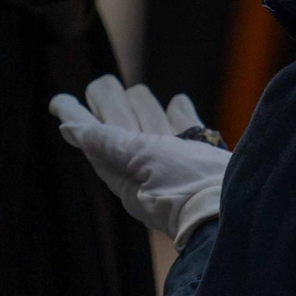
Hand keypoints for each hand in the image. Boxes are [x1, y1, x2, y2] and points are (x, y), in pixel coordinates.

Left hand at [50, 75, 227, 247]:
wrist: (237, 209)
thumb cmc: (188, 187)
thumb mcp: (143, 160)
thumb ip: (108, 141)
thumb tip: (70, 129)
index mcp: (125, 172)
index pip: (94, 137)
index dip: (77, 118)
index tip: (58, 102)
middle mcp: (147, 167)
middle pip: (122, 124)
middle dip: (109, 103)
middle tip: (102, 86)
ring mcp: (176, 162)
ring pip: (152, 122)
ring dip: (143, 104)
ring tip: (134, 91)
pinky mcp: (202, 158)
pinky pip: (186, 130)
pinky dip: (180, 114)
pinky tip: (177, 102)